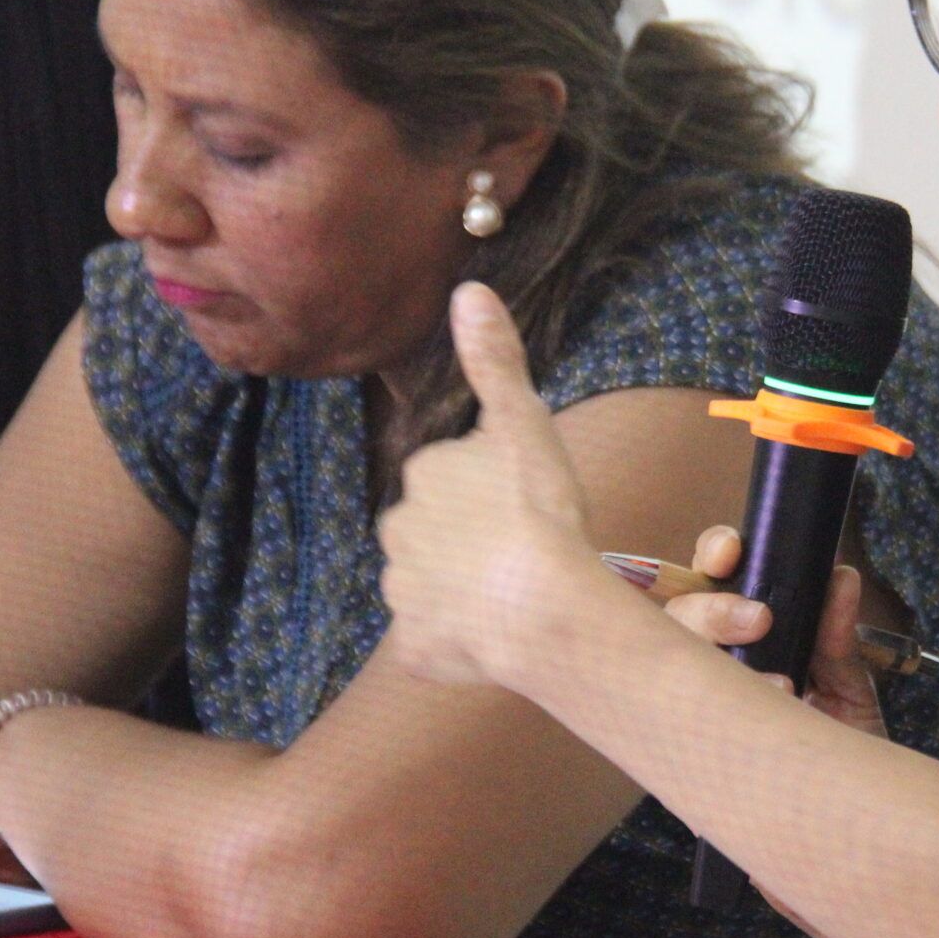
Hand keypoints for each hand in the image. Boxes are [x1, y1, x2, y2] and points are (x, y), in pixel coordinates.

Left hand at [378, 282, 612, 692]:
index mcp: (424, 475)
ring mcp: (403, 594)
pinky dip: (463, 642)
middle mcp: (399, 531)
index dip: (497, 491)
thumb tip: (469, 289)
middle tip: (526, 551)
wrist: (539, 608)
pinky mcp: (415, 648)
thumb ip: (495, 362)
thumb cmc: (540, 513)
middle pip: (440, 531)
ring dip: (467, 591)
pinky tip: (500, 636)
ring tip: (517, 597)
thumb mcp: (525, 424)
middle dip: (474, 540)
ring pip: (437, 586)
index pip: (456, 477)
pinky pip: (438, 641)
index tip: (529, 505)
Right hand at [663, 526, 887, 742]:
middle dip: (710, 608)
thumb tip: (840, 578)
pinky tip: (768, 717)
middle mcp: (711, 670)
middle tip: (761, 621)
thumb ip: (838, 637)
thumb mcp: (848, 689)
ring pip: (668, 666)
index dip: (711, 558)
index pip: (710, 582)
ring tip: (779, 684)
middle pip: (676, 617)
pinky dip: (725, 717)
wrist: (853, 826)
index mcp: (744, 640)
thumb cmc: (842, 752)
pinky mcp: (694, 762)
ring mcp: (696, 713)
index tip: (730, 552)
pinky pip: (684, 729)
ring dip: (712, 658)